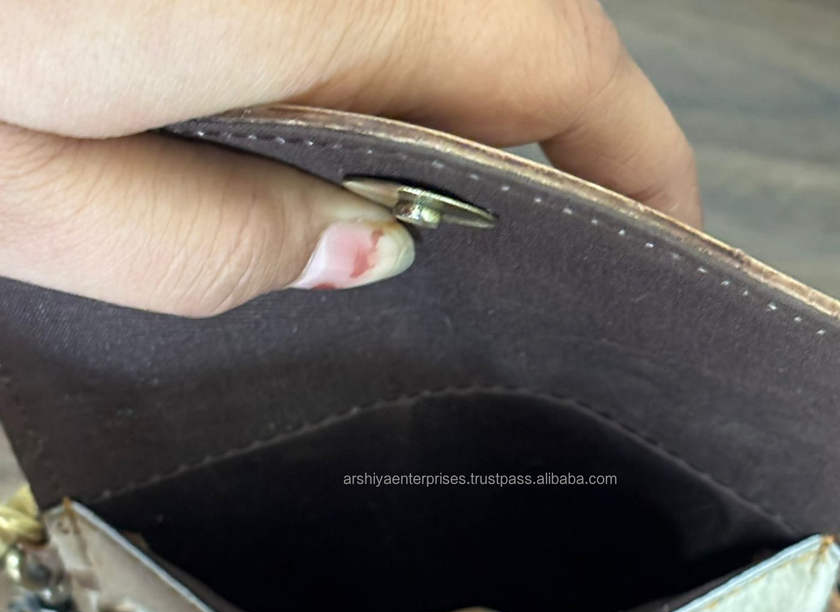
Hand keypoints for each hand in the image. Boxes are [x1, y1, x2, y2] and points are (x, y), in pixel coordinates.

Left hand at [0, 0, 699, 314]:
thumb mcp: (33, 194)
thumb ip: (218, 245)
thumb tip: (360, 259)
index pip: (562, 69)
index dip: (639, 156)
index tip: (675, 234)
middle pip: (519, 32)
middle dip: (569, 146)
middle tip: (562, 258)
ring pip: (444, 10)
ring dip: (479, 114)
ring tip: (461, 227)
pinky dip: (394, 70)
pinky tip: (348, 144)